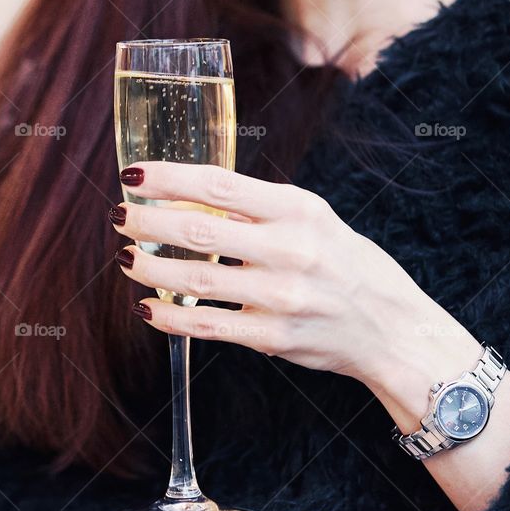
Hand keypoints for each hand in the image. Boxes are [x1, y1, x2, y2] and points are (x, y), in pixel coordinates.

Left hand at [109, 161, 479, 395]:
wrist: (389, 327)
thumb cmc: (346, 264)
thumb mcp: (313, 219)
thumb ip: (258, 208)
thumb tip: (190, 196)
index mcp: (298, 209)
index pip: (219, 185)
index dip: (168, 177)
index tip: (134, 174)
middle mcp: (290, 249)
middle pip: (200, 230)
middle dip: (147, 222)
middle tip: (119, 217)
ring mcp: (281, 296)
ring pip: (196, 279)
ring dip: (150, 268)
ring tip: (125, 259)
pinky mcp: (273, 337)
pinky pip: (208, 326)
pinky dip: (170, 317)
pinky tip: (147, 308)